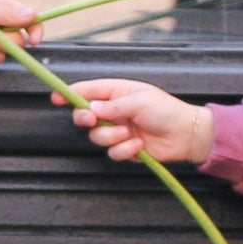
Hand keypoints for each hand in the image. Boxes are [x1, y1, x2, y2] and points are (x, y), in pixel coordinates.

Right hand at [63, 78, 214, 163]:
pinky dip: (125, 150)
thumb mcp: (139, 101)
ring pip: (97, 137)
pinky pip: (113, 152)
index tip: (55, 97)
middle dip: (86, 118)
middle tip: (92, 120)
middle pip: (85, 115)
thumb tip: (91, 107)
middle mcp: (114, 111)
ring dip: (112, 136)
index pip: (89, 90)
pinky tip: (139, 145)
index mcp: (118, 92)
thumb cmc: (167, 111)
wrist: (187, 135)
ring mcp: (119, 130)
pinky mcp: (125, 148)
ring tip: (130, 134)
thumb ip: (113, 106)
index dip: (71, 93)